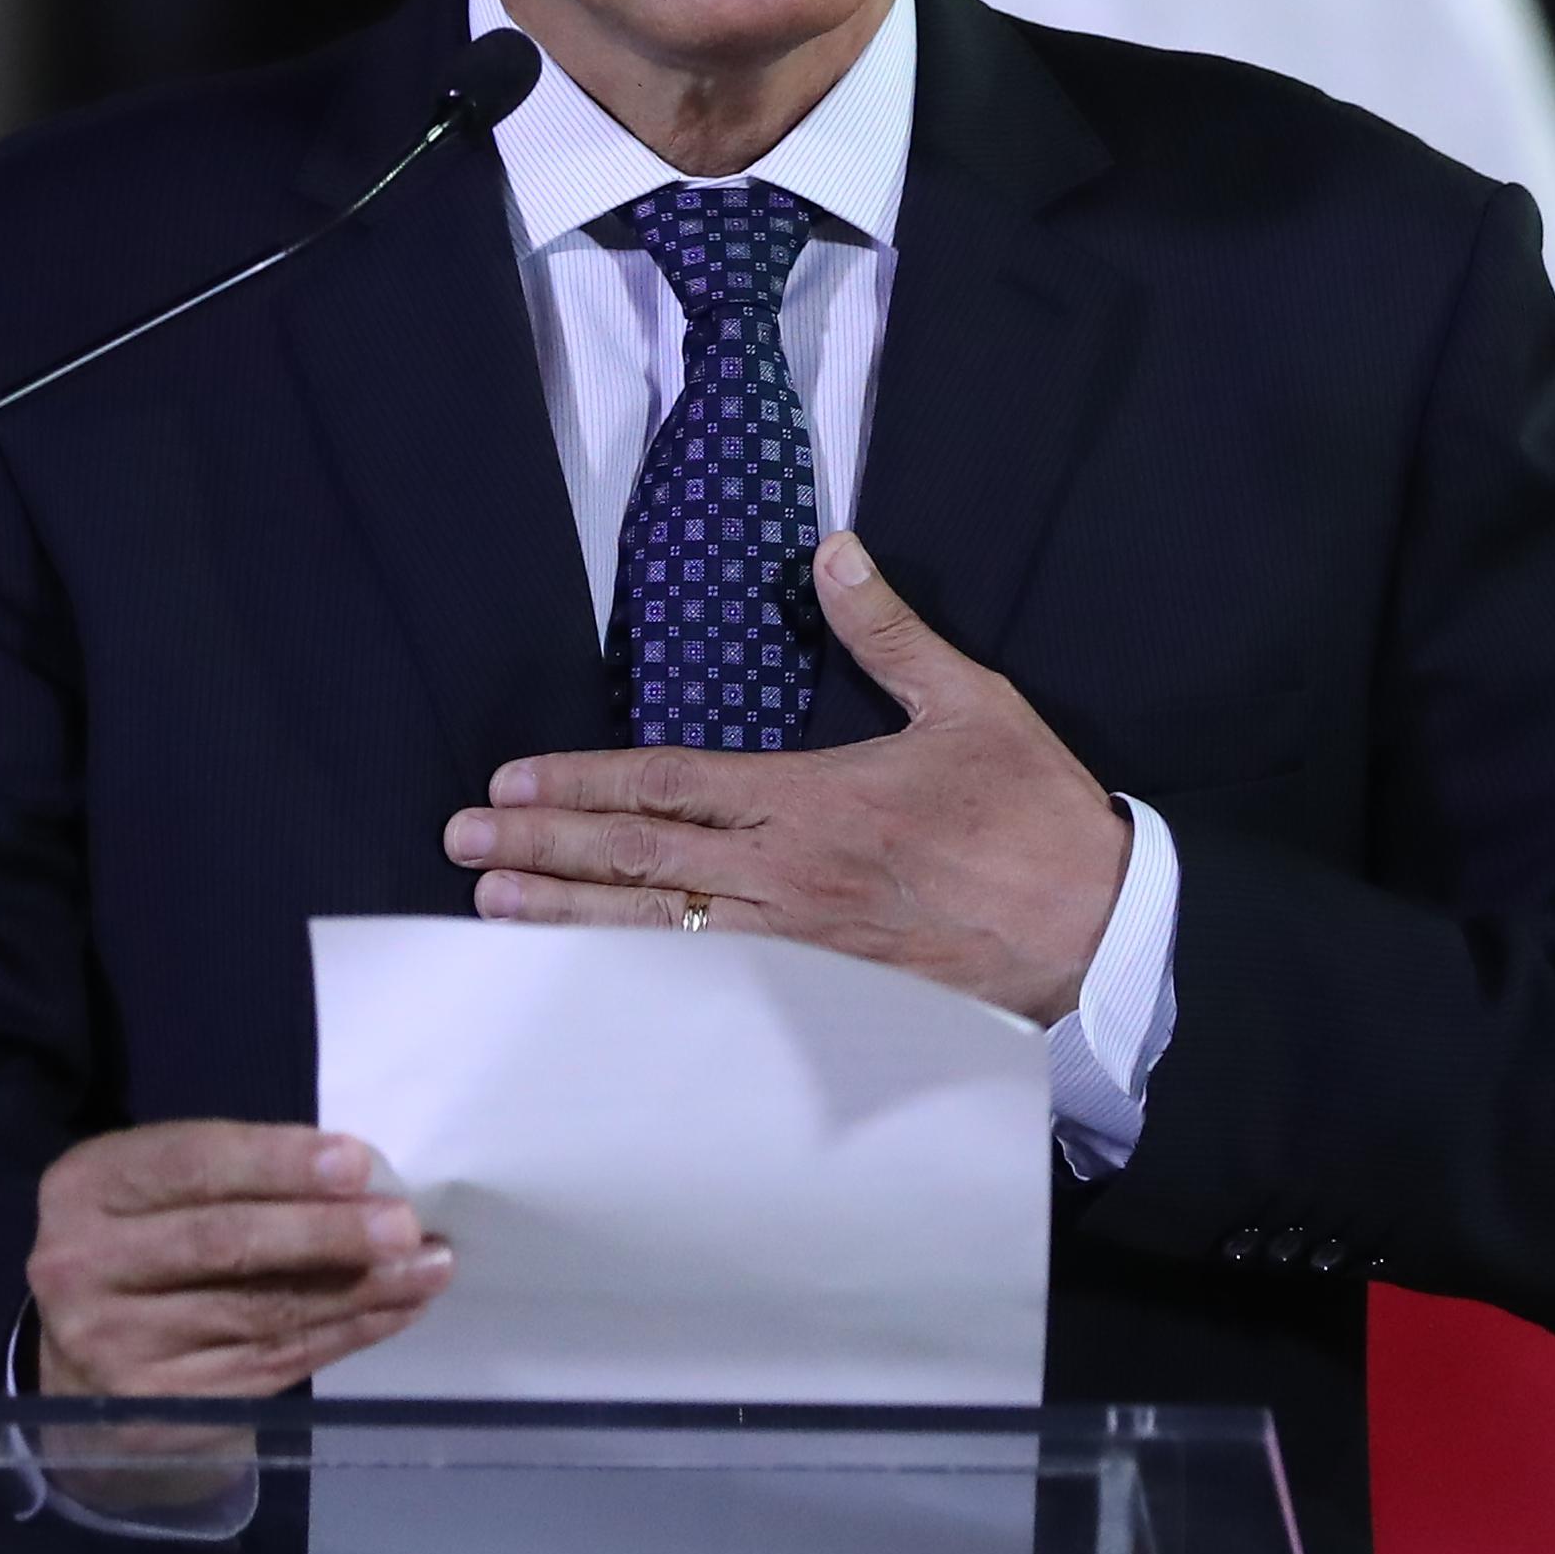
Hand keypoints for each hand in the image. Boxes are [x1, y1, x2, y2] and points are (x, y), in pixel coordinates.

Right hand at [24, 1122, 449, 1396]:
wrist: (79, 1363)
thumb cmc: (143, 1246)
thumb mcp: (159, 1190)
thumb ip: (236, 1178)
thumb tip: (363, 1180)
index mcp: (85, 1187)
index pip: (191, 1164)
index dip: (278, 1162)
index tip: (359, 1163)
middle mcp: (82, 1266)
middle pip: (225, 1243)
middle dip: (326, 1231)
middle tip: (404, 1224)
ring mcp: (116, 1345)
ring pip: (259, 1311)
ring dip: (357, 1288)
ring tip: (426, 1268)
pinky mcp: (160, 1405)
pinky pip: (271, 1364)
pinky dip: (343, 1334)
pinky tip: (393, 1311)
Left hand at [442, 531, 1132, 1024]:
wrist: (1094, 933)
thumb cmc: (1034, 817)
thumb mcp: (969, 703)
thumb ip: (889, 630)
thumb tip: (834, 551)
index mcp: (812, 799)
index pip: (669, 786)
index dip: (582, 783)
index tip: (510, 784)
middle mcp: (786, 876)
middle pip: (640, 860)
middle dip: (543, 849)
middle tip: (460, 845)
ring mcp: (796, 948)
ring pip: (657, 932)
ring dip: (568, 919)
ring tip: (491, 911)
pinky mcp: (819, 1002)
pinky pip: (708, 991)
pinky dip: (639, 984)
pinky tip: (591, 985)